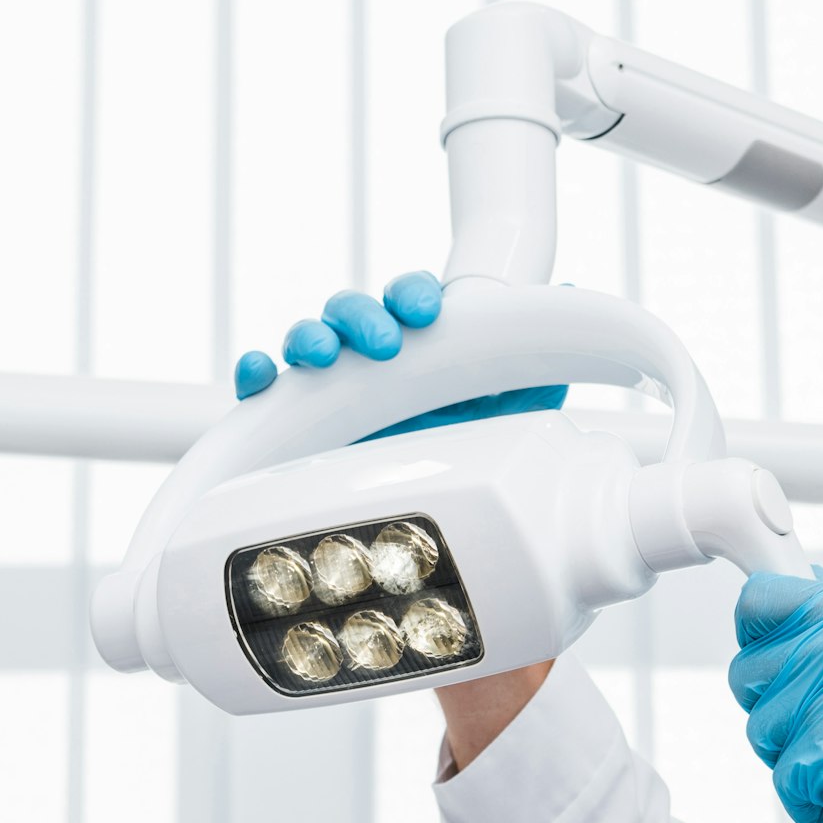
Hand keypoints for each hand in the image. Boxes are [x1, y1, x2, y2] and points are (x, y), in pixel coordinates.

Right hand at [232, 269, 566, 433]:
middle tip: (383, 342)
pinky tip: (260, 378)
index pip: (405, 300)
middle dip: (362, 316)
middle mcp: (367, 363)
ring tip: (322, 356)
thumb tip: (567, 290)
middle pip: (350, 311)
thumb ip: (537, 370)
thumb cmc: (462, 465)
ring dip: (310, 337)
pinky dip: (254, 373)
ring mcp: (327, 391)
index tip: (425, 310)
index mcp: (417, 350)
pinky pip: (262, 389)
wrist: (429, 532)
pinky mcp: (291, 425)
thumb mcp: (504, 419)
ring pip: (306, 341)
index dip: (410, 294)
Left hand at [728, 570, 822, 822]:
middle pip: (747, 673)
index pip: (761, 602)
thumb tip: (809, 591)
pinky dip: (812, 805)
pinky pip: (785, 784)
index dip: (754, 633)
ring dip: (795, 758)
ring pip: (762, 731)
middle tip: (815, 727)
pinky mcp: (822, 759)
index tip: (762, 651)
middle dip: (774, 706)